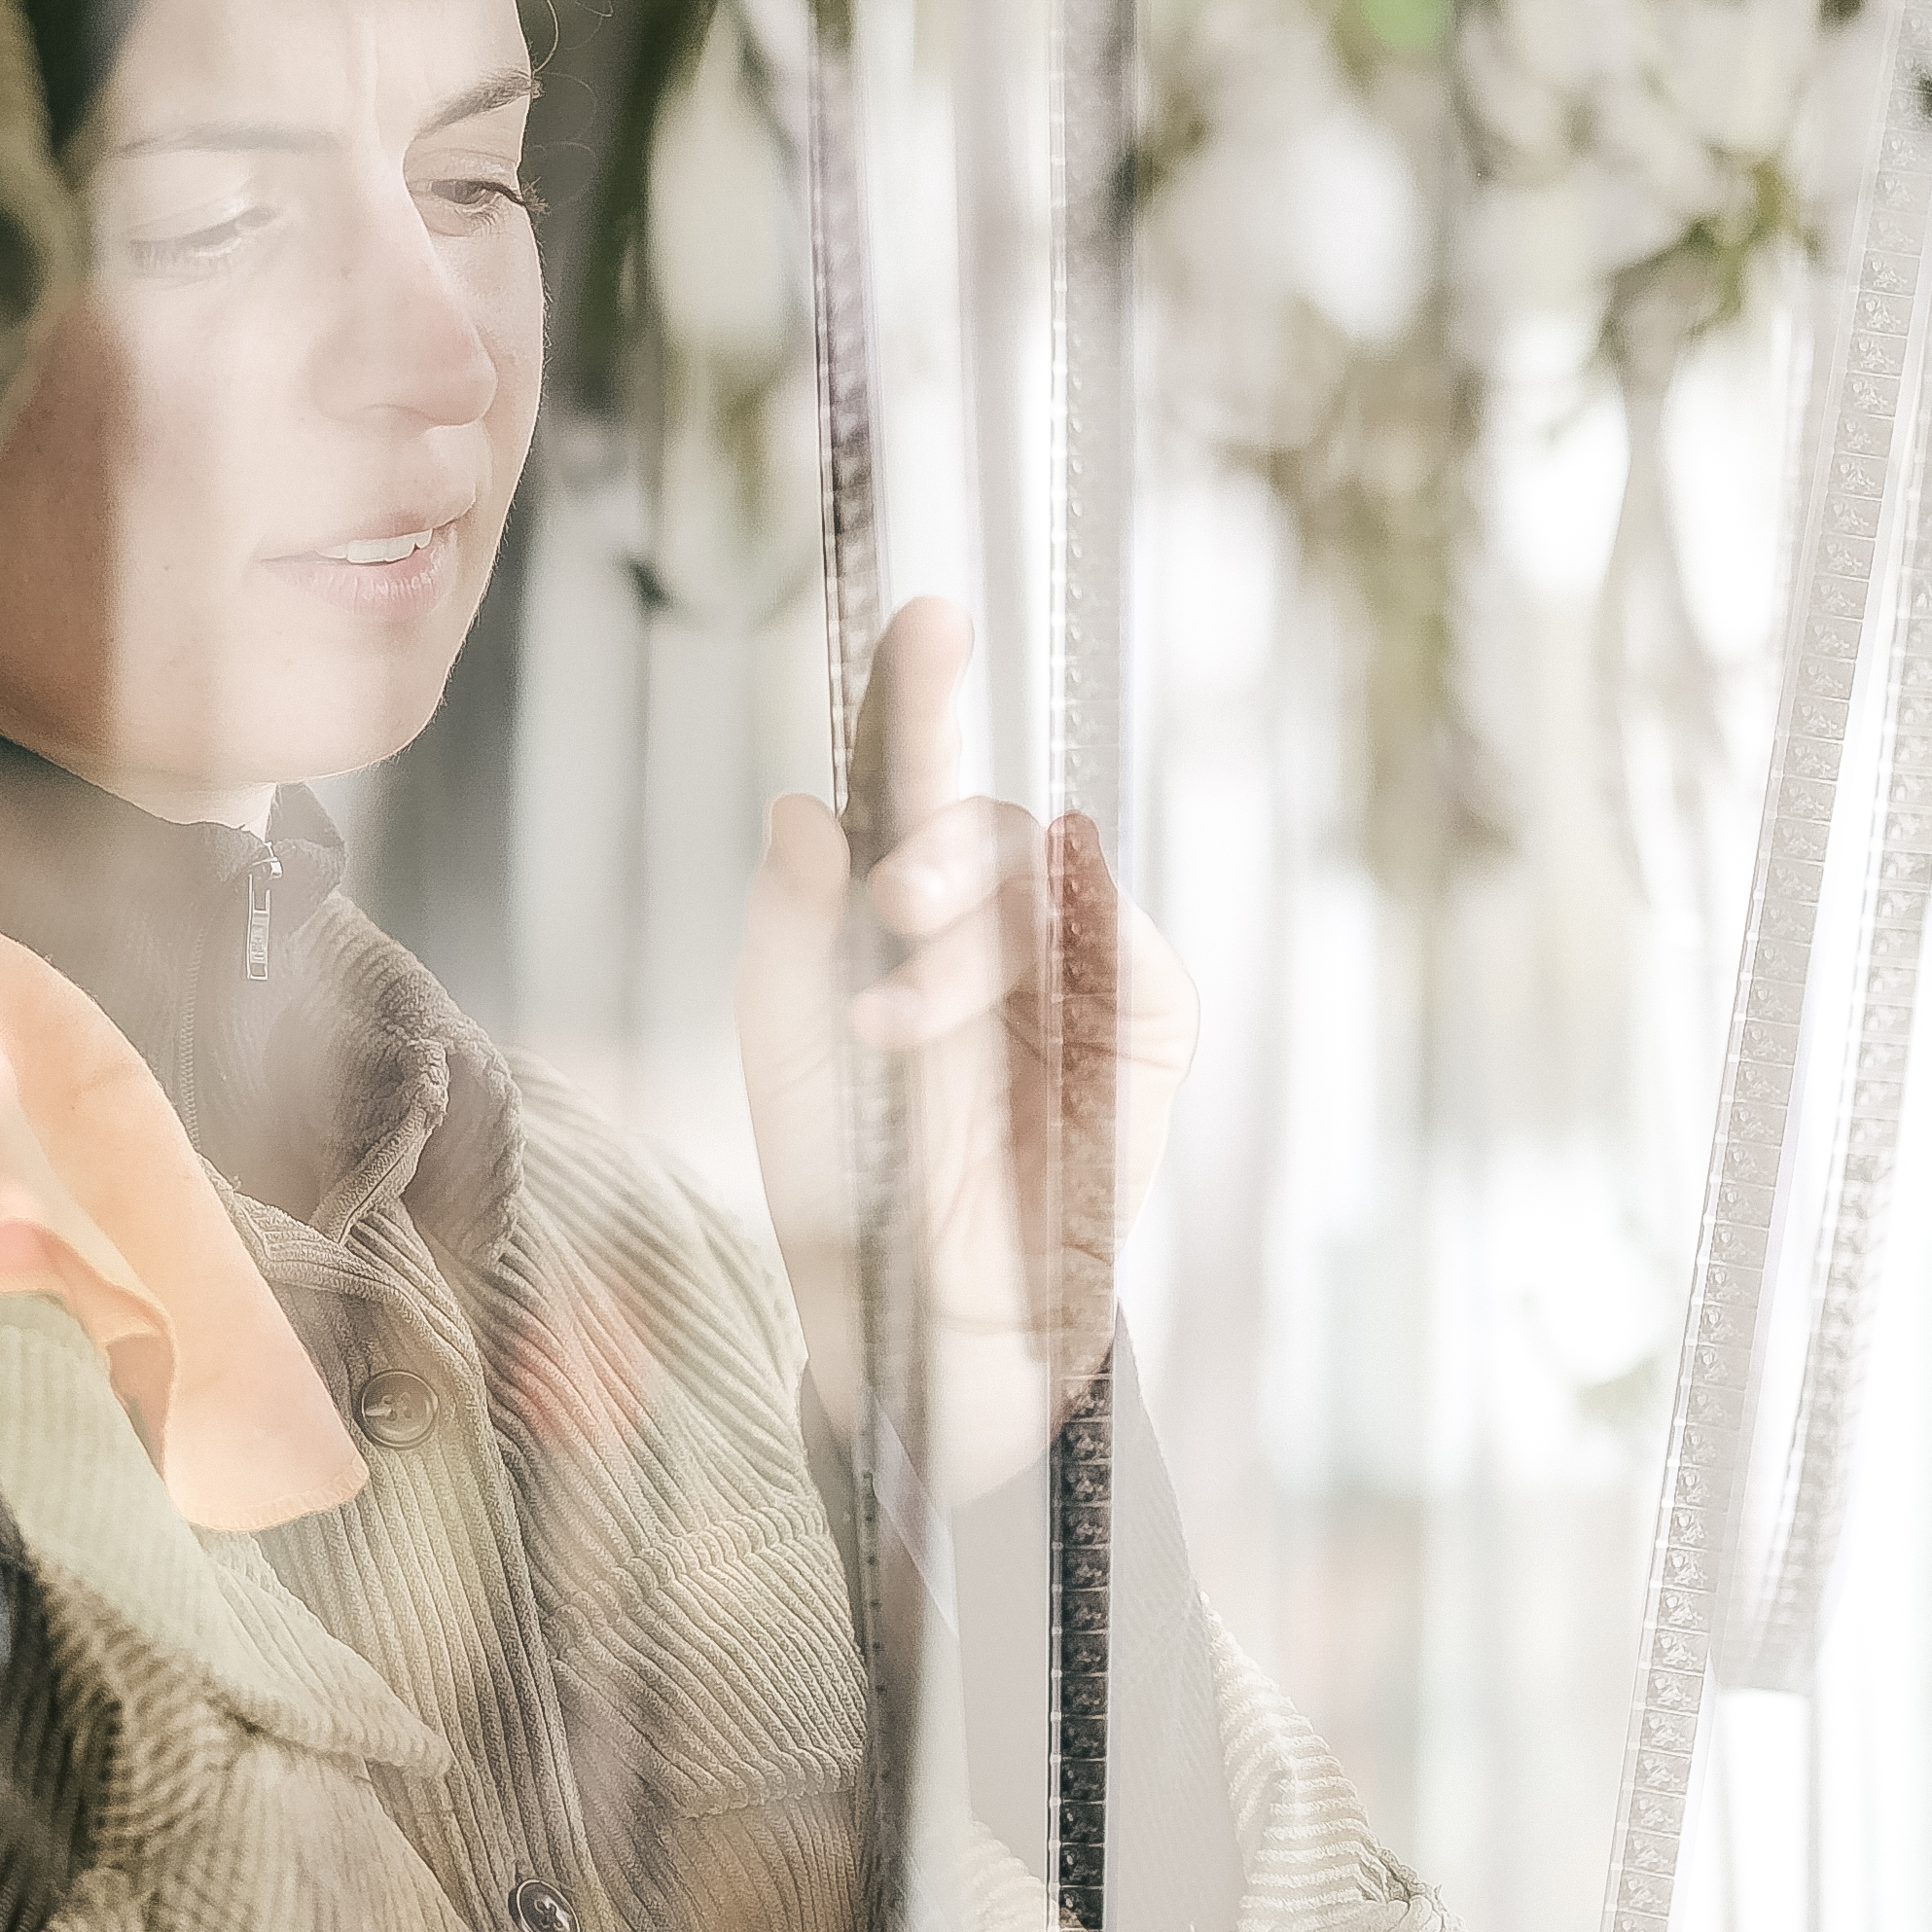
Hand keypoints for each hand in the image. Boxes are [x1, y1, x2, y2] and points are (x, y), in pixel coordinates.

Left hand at [733, 599, 1192, 1501]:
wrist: (910, 1311)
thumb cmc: (843, 1170)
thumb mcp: (782, 1036)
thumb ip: (789, 918)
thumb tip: (804, 803)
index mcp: (906, 906)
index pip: (917, 782)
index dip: (924, 699)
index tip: (929, 619)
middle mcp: (997, 918)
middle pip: (984, 821)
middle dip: (939, 836)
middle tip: (895, 895)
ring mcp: (1081, 966)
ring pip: (1042, 887)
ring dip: (967, 943)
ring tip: (893, 1024)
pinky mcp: (1149, 1027)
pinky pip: (1128, 954)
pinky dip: (1059, 968)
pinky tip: (983, 1024)